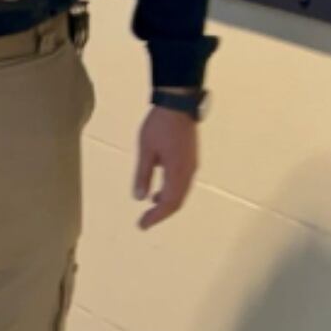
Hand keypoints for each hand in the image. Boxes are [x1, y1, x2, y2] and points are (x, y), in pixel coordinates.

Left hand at [133, 106, 199, 229]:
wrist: (178, 104)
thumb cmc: (159, 126)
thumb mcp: (146, 150)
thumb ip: (143, 174)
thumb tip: (139, 198)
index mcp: (178, 172)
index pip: (169, 203)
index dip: (156, 217)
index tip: (142, 225)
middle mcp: (188, 172)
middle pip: (177, 201)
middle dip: (161, 214)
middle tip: (144, 222)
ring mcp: (191, 166)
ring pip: (180, 193)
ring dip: (166, 203)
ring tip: (150, 209)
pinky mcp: (190, 159)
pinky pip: (182, 183)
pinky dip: (171, 192)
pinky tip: (158, 191)